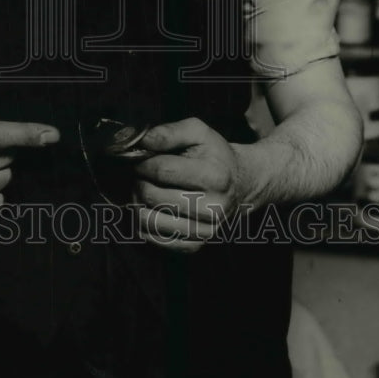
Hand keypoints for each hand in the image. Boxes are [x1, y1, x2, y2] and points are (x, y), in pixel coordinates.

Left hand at [132, 117, 245, 252]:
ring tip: (145, 190)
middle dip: (139, 182)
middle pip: (152, 196)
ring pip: (149, 221)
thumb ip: (170, 132)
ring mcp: (205, 230)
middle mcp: (213, 208)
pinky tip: (152, 208)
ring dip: (138, 203)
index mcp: (215, 177)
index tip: (142, 160)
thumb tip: (142, 141)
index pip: (162, 170)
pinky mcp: (196, 245)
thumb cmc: (215, 155)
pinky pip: (155, 240)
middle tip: (142, 175)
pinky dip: (146, 224)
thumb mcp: (198, 132)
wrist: (240, 183)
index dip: (143, 163)